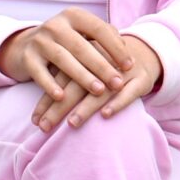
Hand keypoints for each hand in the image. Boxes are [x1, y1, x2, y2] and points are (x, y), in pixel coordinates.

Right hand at [0, 7, 133, 103]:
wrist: (24, 46)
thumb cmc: (64, 42)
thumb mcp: (82, 33)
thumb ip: (104, 37)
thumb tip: (127, 50)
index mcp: (73, 16)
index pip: (98, 28)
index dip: (115, 47)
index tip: (130, 65)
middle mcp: (56, 25)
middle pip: (82, 46)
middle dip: (102, 66)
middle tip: (118, 83)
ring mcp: (40, 40)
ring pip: (63, 59)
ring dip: (82, 76)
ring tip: (98, 91)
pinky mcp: (27, 57)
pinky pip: (40, 72)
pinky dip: (50, 85)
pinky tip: (61, 97)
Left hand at [31, 35, 162, 131]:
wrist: (143, 53)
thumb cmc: (106, 65)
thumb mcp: (86, 66)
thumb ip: (66, 81)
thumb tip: (39, 112)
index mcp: (84, 54)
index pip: (61, 77)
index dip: (48, 99)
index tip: (35, 120)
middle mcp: (101, 60)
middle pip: (77, 85)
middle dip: (60, 107)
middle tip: (45, 127)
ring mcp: (122, 70)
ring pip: (101, 90)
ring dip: (86, 107)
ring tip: (71, 123)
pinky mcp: (140, 79)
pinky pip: (129, 92)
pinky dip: (117, 103)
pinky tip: (105, 115)